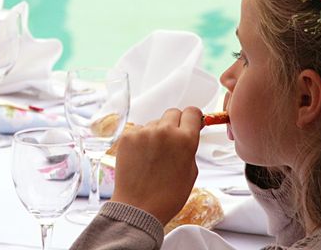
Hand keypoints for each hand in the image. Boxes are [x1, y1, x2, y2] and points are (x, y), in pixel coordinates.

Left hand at [111, 107, 201, 224]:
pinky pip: (138, 130)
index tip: (190, 122)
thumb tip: (189, 132)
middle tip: (171, 141)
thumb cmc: (168, 195)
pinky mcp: (127, 136)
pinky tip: (141, 157)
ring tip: (153, 156)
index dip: (192, 118)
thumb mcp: (191, 171)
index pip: (192, 112)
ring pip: (154, 123)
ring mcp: (144, 132)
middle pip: (173, 113)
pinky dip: (141, 140)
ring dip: (156, 133)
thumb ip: (190, 148)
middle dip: (175, 124)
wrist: (139, 208)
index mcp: (185, 140)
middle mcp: (164, 131)